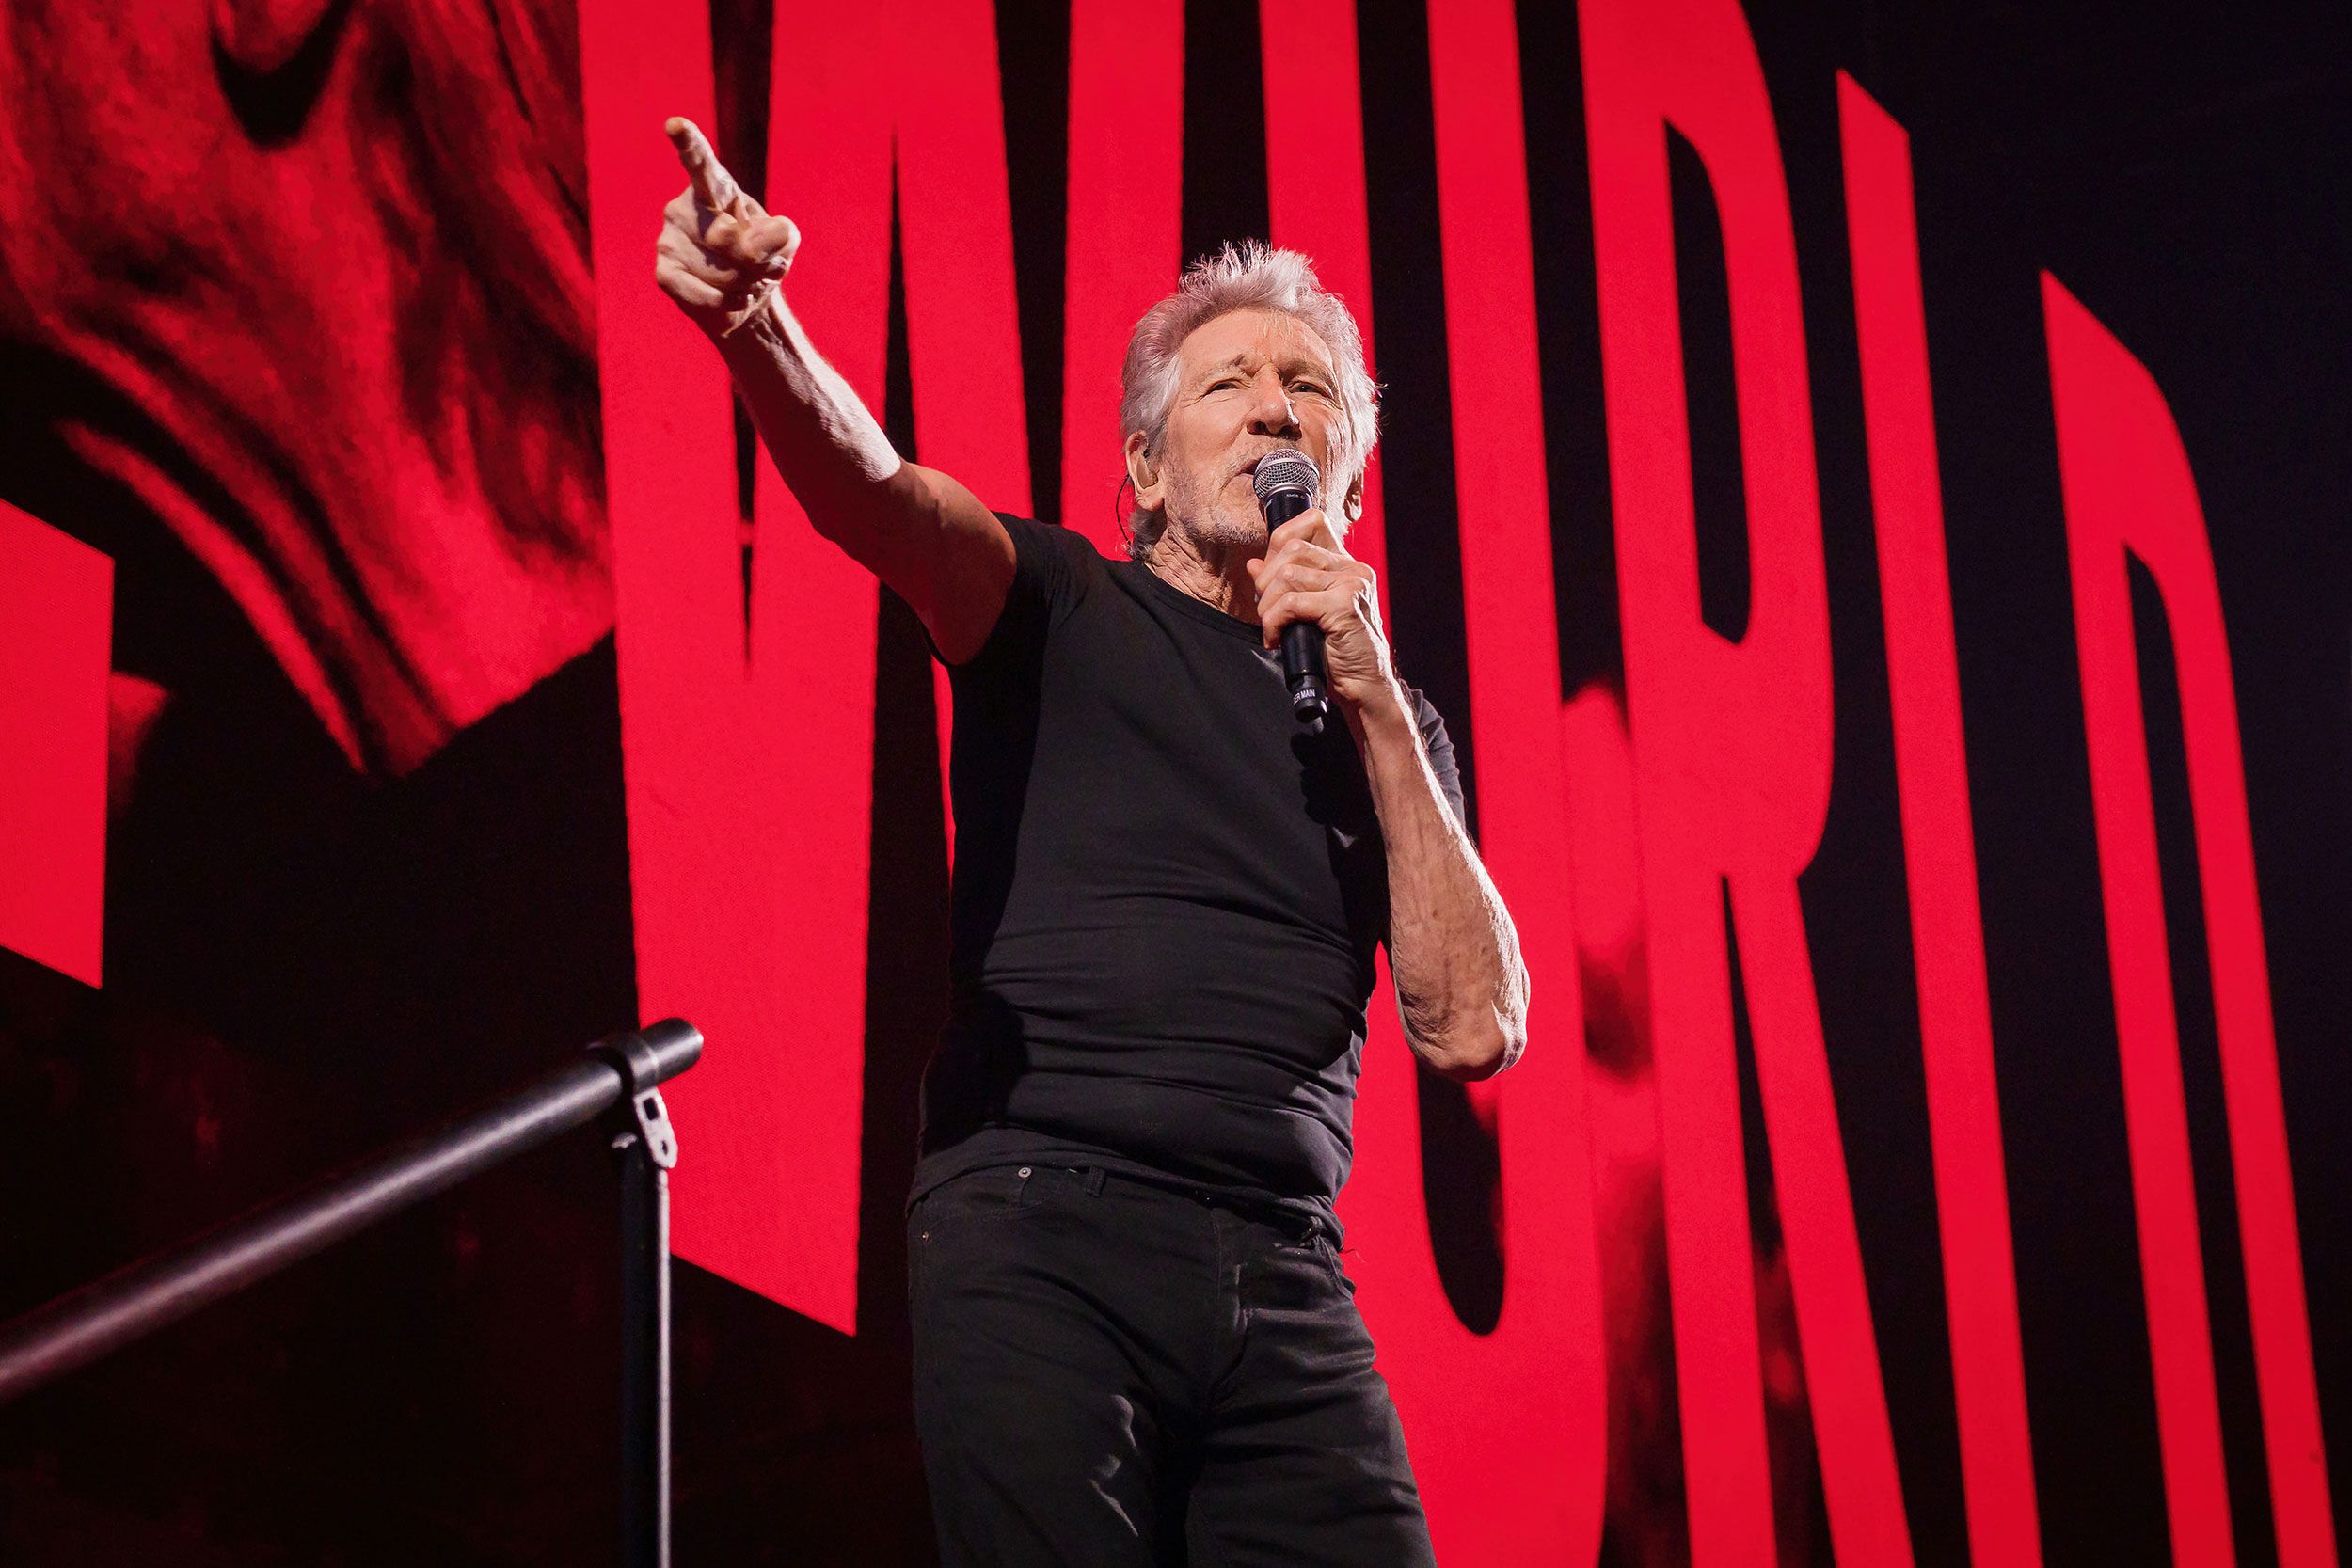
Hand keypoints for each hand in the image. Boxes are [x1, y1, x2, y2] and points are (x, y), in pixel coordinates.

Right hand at [654, 117, 798, 339]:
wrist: (745, 299)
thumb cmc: (762, 258)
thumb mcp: (783, 242)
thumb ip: (780, 236)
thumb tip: (766, 239)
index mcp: (713, 187)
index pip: (701, 163)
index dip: (689, 144)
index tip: (675, 125)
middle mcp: (684, 208)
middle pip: (728, 238)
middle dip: (757, 262)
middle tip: (762, 267)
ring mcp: (668, 239)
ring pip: (723, 272)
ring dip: (746, 284)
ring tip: (743, 281)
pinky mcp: (664, 273)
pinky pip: (706, 295)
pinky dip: (730, 303)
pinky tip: (733, 297)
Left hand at [1245, 511, 1402, 724]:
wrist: (1365, 688)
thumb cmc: (1337, 654)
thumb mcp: (1307, 614)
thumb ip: (1285, 585)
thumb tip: (1255, 565)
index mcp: (1346, 566)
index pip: (1312, 522)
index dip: (1280, 540)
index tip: (1268, 576)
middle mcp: (1353, 569)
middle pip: (1292, 547)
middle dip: (1266, 580)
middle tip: (1266, 611)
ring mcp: (1352, 585)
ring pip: (1288, 575)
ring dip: (1268, 605)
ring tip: (1272, 628)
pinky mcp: (1344, 606)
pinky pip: (1291, 602)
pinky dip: (1274, 622)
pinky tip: (1277, 639)